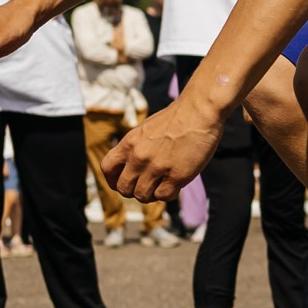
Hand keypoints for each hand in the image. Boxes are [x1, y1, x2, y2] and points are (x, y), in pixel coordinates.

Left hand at [103, 99, 223, 202]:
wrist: (199, 111)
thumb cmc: (177, 118)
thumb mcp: (146, 129)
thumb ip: (136, 147)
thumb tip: (131, 166)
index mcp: (130, 143)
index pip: (107, 168)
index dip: (113, 180)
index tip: (124, 182)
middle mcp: (140, 156)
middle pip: (124, 188)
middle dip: (133, 191)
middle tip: (146, 187)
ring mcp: (158, 167)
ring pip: (142, 195)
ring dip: (151, 195)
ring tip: (162, 186)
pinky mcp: (177, 175)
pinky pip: (164, 196)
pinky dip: (168, 194)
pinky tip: (175, 185)